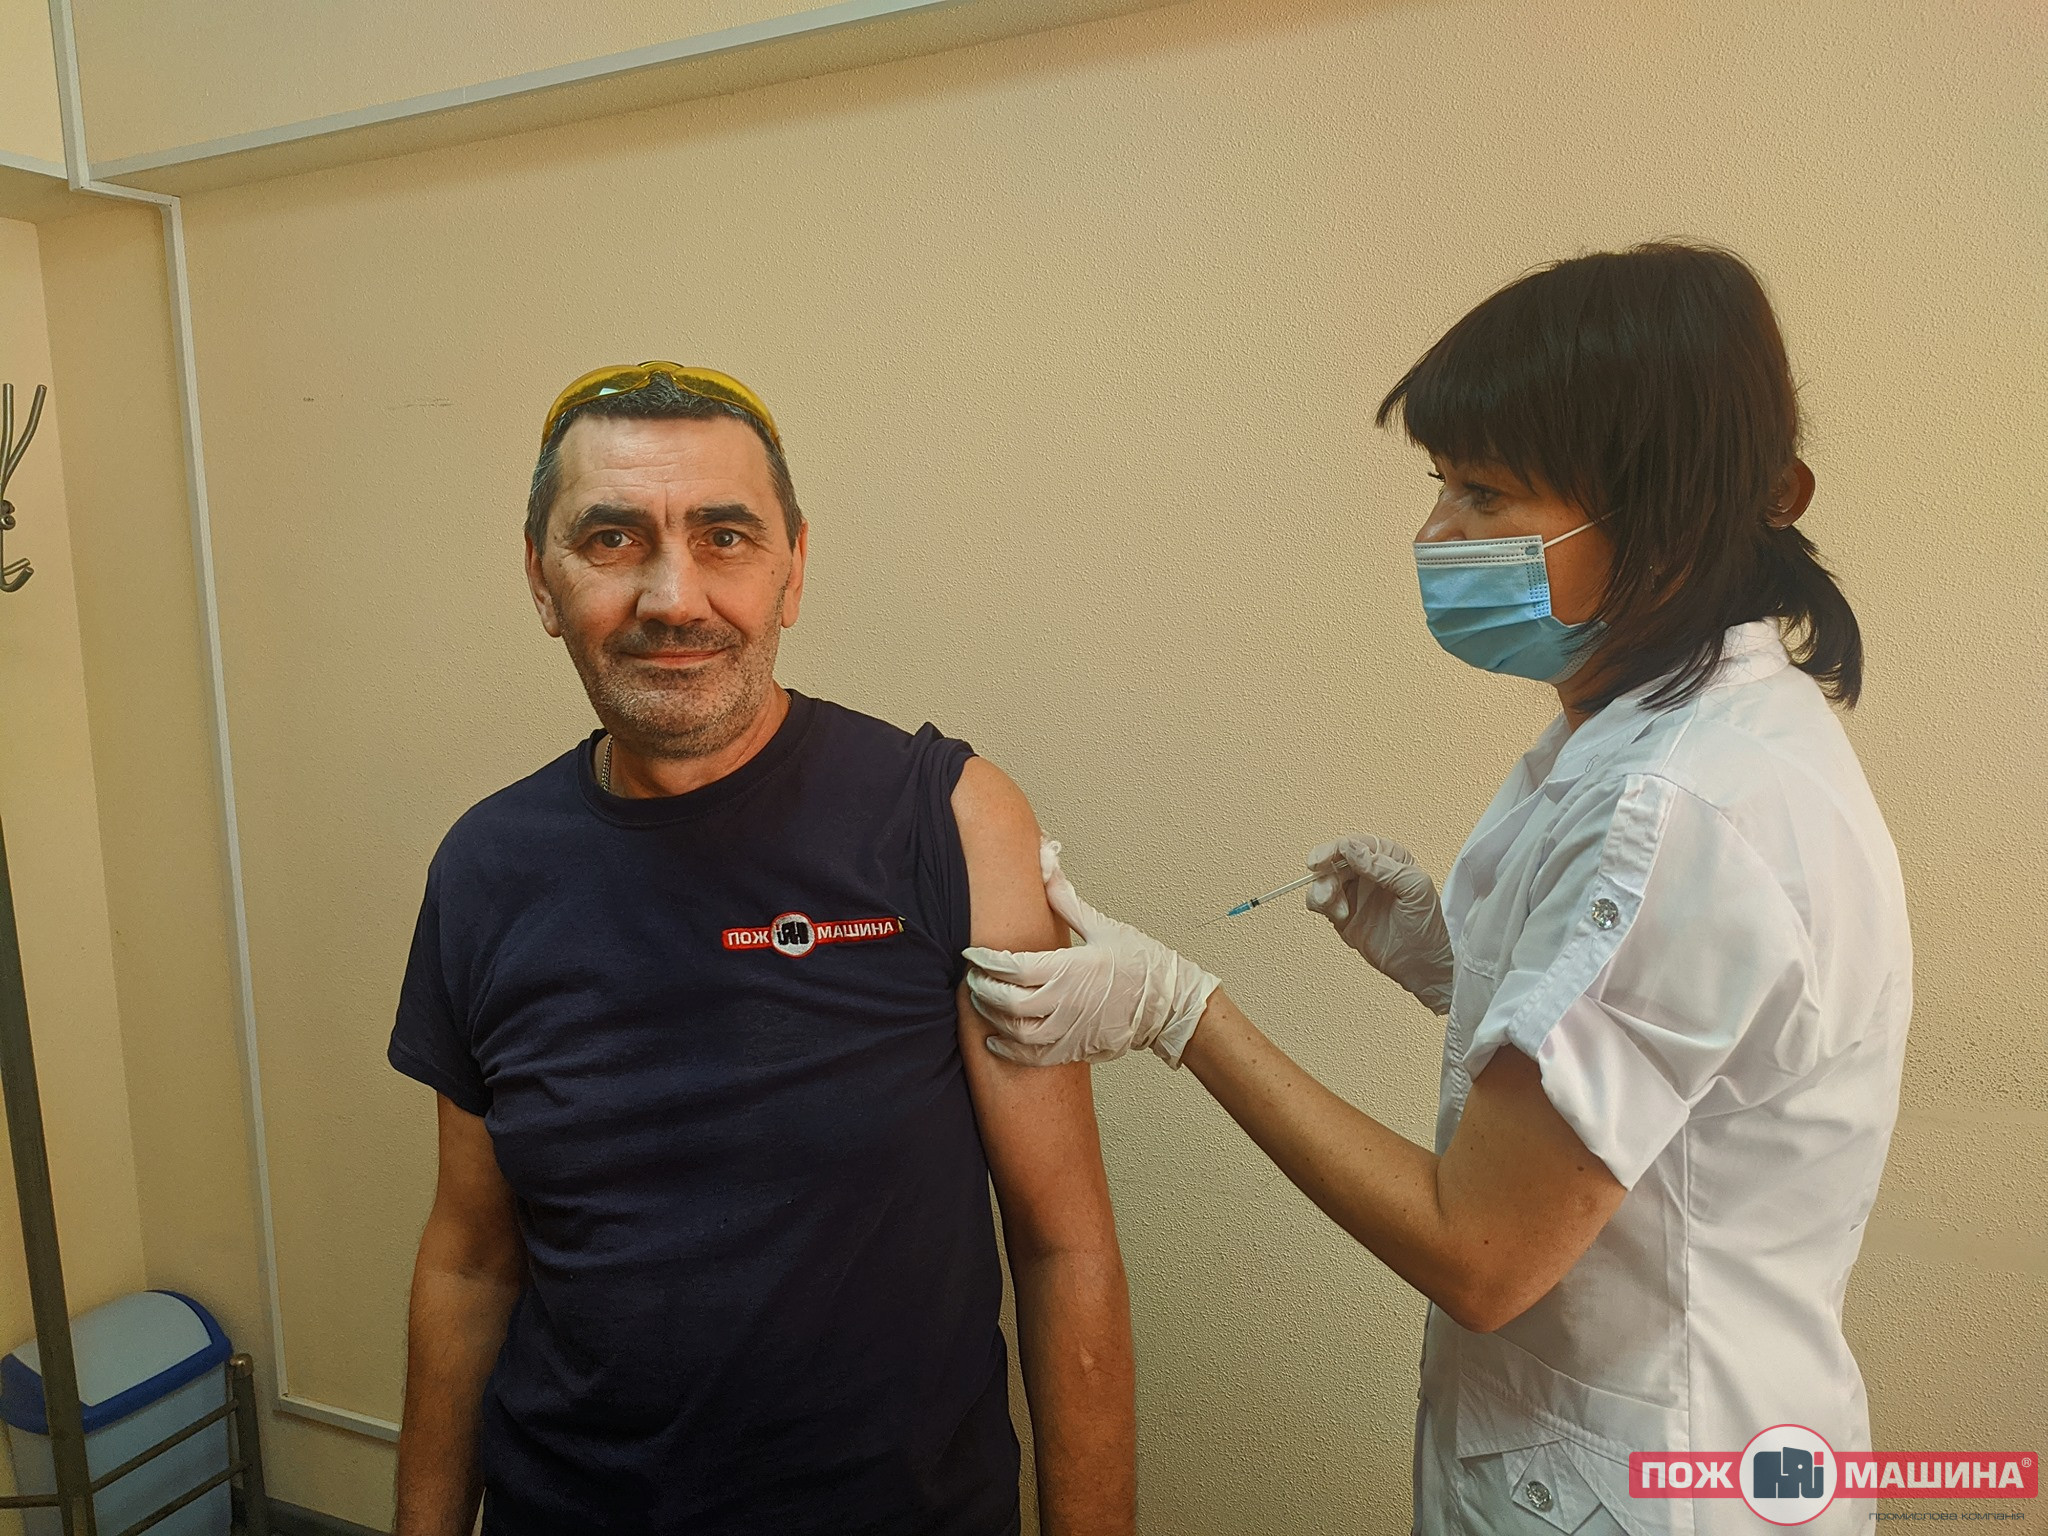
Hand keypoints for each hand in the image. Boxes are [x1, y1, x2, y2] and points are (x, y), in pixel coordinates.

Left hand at [964, 840, 1220, 1067]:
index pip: (1014, 967)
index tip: (973, 954)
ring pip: (1015, 1031)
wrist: (1168, 1004)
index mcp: (1070, 969)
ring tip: (981, 1002)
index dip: (987, 962)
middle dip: (983, 989)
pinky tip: (994, 1040)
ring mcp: (1069, 1030)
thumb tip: (1046, 868)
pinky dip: (1008, 1050)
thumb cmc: (1141, 964)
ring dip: (991, 1017)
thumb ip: (1066, 900)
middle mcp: (1065, 1003)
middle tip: (972, 977)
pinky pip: (1032, 1057)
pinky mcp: (1073, 1049)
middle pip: (1007, 1001)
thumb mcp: (1103, 927)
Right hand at [1305, 835, 1454, 1013]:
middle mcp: (1367, 872)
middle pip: (1333, 860)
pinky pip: (1320, 901)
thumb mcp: (1415, 888)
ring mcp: (1353, 893)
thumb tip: (1352, 848)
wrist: (1422, 966)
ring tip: (1339, 910)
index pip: (1355, 844)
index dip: (1335, 849)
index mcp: (1388, 858)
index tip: (1323, 861)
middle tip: (1328, 892)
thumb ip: (1383, 866)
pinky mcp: (1341, 913)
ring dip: (1322, 891)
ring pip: (1322, 880)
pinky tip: (1340, 916)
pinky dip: (1321, 905)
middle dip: (1325, 874)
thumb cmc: (1427, 926)